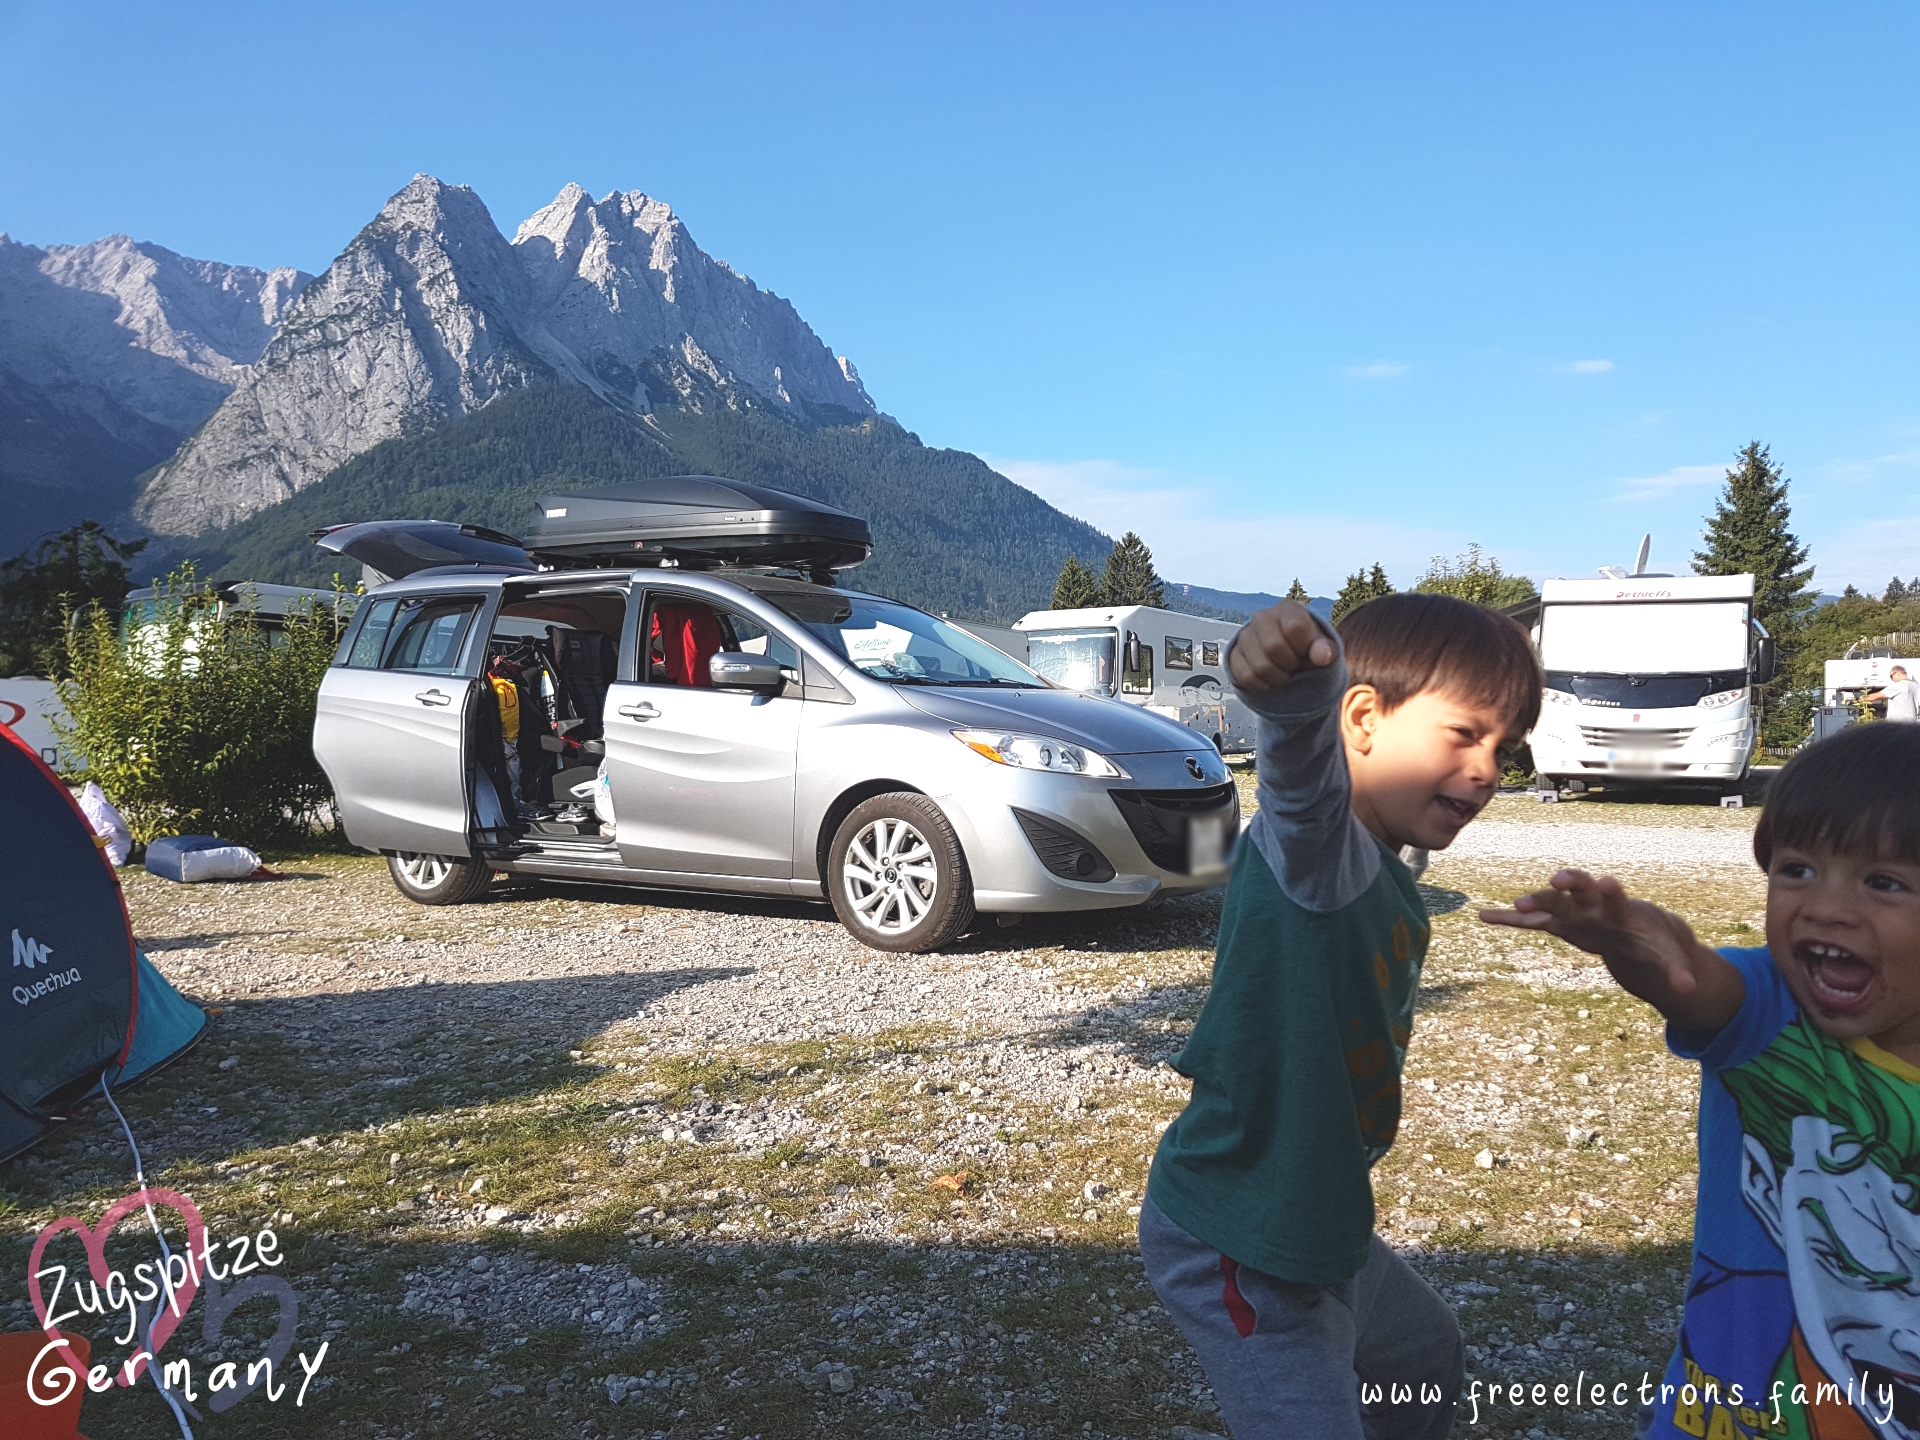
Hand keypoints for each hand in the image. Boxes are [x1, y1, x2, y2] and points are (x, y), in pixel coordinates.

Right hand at [1229, 599, 1335, 693]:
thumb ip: (1326, 649)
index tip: (1308, 653)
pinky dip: (1262, 685)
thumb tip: (1322, 656)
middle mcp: (1263, 617)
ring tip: (1284, 672)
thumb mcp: (1324, 647)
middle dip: (1290, 664)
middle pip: (1273, 647)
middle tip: (1296, 665)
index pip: (1295, 627)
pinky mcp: (1233, 654)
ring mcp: (1245, 636)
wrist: (1288, 655)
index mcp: (1288, 609)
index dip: (1305, 647)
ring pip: (1259, 666)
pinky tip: (1269, 678)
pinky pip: (1245, 677)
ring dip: (1277, 677)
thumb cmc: (1308, 648)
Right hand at [1480, 868, 1742, 1027]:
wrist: (1635, 929)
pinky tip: (1484, 916)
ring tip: (1516, 905)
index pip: (1615, 896)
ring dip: (1534, 902)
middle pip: (1578, 890)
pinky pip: (1529, 922)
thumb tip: (1690, 992)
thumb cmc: (1652, 940)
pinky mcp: (1557, 924)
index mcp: (1620, 908)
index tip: (1607, 882)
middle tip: (1556, 881)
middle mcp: (1592, 903)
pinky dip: (1508, 919)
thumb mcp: (1667, 955)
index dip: (1611, 891)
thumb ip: (1677, 970)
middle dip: (1568, 885)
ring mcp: (1572, 912)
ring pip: (1550, 903)